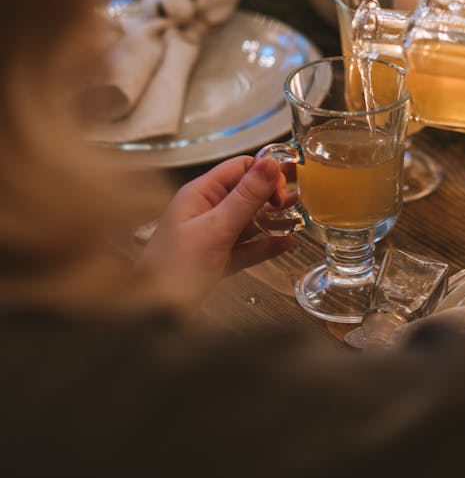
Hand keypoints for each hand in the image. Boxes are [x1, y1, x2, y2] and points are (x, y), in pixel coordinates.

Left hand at [142, 155, 294, 299]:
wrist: (155, 312)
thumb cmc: (172, 269)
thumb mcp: (215, 228)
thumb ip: (245, 198)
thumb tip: (269, 165)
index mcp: (200, 194)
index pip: (239, 168)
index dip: (264, 175)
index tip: (281, 192)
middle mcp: (207, 211)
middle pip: (247, 193)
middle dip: (273, 196)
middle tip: (297, 201)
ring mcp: (213, 236)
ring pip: (250, 221)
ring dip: (273, 220)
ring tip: (296, 218)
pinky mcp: (219, 259)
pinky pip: (248, 247)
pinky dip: (266, 244)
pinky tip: (284, 242)